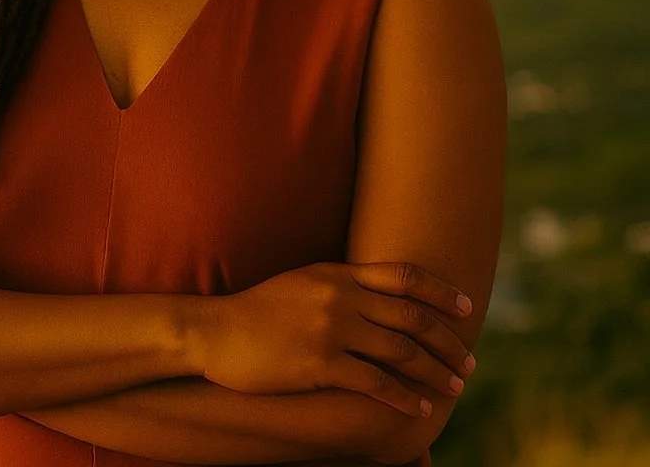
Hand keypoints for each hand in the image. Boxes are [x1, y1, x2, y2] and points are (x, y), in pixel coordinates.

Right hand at [204, 261, 476, 418]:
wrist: (213, 331)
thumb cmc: (255, 311)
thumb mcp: (301, 283)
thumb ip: (339, 286)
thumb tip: (379, 299)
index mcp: (336, 273)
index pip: (405, 276)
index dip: (443, 292)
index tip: (468, 309)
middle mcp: (339, 297)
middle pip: (412, 317)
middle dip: (448, 342)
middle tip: (469, 362)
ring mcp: (330, 330)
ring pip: (401, 352)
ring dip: (435, 372)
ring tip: (454, 387)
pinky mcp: (320, 364)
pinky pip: (375, 382)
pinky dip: (403, 397)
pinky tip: (418, 408)